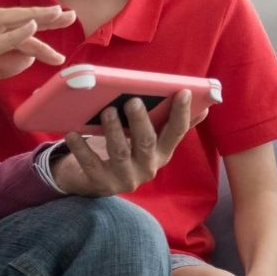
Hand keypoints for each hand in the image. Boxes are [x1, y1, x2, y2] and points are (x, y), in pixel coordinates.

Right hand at [0, 6, 75, 139]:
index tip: (59, 26)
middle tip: (68, 15)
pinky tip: (32, 30)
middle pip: (8, 18)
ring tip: (58, 17)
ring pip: (2, 23)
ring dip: (32, 19)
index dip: (34, 25)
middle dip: (39, 14)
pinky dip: (13, 35)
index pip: (7, 27)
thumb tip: (26, 57)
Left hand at [50, 90, 191, 195]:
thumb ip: (169, 124)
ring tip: (106, 111)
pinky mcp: (101, 183)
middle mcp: (147, 168)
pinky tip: (73, 133)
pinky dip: (81, 148)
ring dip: (114, 130)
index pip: (176, 133)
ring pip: (120, 152)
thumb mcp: (147, 139)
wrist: (91, 180)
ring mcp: (125, 178)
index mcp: (161, 154)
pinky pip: (91, 164)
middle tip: (132, 100)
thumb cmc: (123, 150)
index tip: (183, 92)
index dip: (182, 113)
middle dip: (141, 121)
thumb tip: (204, 107)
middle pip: (147, 142)